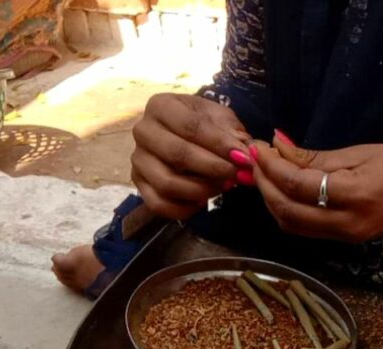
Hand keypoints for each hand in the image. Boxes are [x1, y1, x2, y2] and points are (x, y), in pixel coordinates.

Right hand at [131, 93, 253, 219]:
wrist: (183, 134)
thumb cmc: (204, 124)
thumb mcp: (221, 120)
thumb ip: (233, 135)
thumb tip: (245, 155)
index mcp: (161, 105)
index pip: (190, 126)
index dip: (220, 145)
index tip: (244, 158)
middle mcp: (143, 130)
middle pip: (177, 154)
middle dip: (213, 168)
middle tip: (237, 175)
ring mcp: (137, 158)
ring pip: (167, 183)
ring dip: (201, 190)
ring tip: (222, 187)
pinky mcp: (138, 183)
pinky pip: (158, 204)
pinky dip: (184, 208)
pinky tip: (202, 201)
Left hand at [249, 136, 382, 242]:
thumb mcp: (361, 153)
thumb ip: (315, 156)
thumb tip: (276, 145)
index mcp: (354, 196)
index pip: (297, 185)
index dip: (271, 165)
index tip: (257, 145)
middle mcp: (346, 223)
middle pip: (287, 210)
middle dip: (264, 184)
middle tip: (254, 158)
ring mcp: (345, 236)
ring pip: (291, 224)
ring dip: (271, 199)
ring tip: (264, 172)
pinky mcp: (345, 238)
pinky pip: (305, 228)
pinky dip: (287, 208)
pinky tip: (283, 187)